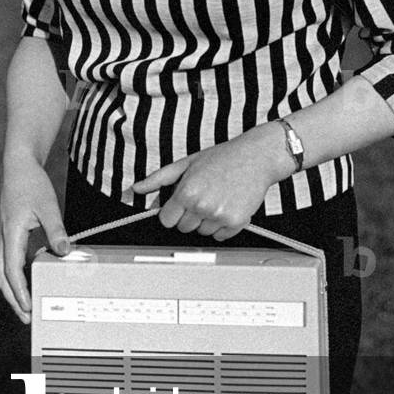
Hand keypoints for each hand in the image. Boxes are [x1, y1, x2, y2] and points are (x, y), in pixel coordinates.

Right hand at [0, 156, 70, 323]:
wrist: (18, 166)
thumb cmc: (32, 184)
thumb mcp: (47, 205)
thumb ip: (56, 229)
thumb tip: (64, 251)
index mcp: (11, 234)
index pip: (13, 271)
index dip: (20, 292)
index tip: (28, 307)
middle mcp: (4, 239)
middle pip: (3, 277)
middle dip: (14, 299)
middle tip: (27, 318)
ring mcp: (5, 237)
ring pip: (4, 270)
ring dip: (14, 290)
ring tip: (27, 306)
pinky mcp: (9, 234)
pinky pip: (10, 261)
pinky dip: (16, 276)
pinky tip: (29, 281)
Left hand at [132, 129, 284, 240]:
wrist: (255, 157)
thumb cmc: (222, 157)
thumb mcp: (186, 163)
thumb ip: (159, 178)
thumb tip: (137, 188)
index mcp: (186, 192)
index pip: (166, 220)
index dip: (172, 212)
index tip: (180, 204)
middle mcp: (202, 206)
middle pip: (183, 228)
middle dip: (189, 215)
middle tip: (203, 196)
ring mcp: (219, 216)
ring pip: (202, 232)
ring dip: (206, 221)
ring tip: (217, 198)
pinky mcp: (236, 222)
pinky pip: (220, 236)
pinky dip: (223, 226)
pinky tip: (228, 205)